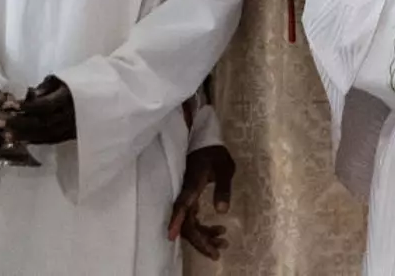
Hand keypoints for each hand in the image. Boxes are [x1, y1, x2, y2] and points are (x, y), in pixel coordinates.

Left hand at [6, 75, 76, 144]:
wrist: (100, 99)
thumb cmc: (77, 86)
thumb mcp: (64, 80)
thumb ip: (47, 86)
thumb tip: (30, 94)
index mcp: (69, 98)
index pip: (46, 105)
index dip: (28, 106)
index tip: (10, 105)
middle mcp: (70, 115)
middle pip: (42, 121)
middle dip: (19, 123)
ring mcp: (71, 127)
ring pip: (45, 134)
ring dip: (24, 135)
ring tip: (5, 135)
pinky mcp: (71, 136)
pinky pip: (51, 140)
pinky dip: (35, 140)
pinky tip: (21, 140)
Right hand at [168, 145, 234, 259]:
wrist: (204, 141)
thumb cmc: (214, 153)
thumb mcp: (224, 168)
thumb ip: (223, 188)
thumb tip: (222, 210)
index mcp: (191, 186)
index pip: (182, 206)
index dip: (176, 221)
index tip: (170, 236)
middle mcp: (186, 195)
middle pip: (187, 223)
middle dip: (200, 241)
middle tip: (217, 253)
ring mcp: (187, 199)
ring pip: (191, 224)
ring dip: (204, 236)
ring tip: (223, 243)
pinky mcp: (190, 200)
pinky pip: (194, 219)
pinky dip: (205, 228)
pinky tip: (219, 231)